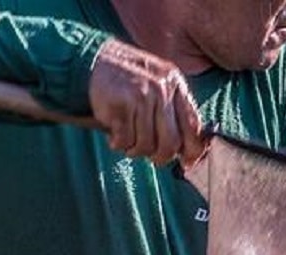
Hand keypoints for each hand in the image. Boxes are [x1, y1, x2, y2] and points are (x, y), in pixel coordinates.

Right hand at [88, 39, 205, 167]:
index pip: (194, 126)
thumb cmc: (128, 80)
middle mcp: (162, 89)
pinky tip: (115, 136)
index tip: (186, 162)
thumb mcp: (158, 84)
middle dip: (161, 156)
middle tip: (152, 156)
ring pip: (146, 145)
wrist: (91, 60)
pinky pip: (125, 140)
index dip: (193, 150)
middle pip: (171, 142)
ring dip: (136, 150)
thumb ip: (174, 111)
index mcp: (176, 85)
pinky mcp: (120, 105)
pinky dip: (118, 144)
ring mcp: (141, 96)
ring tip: (128, 141)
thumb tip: (189, 152)